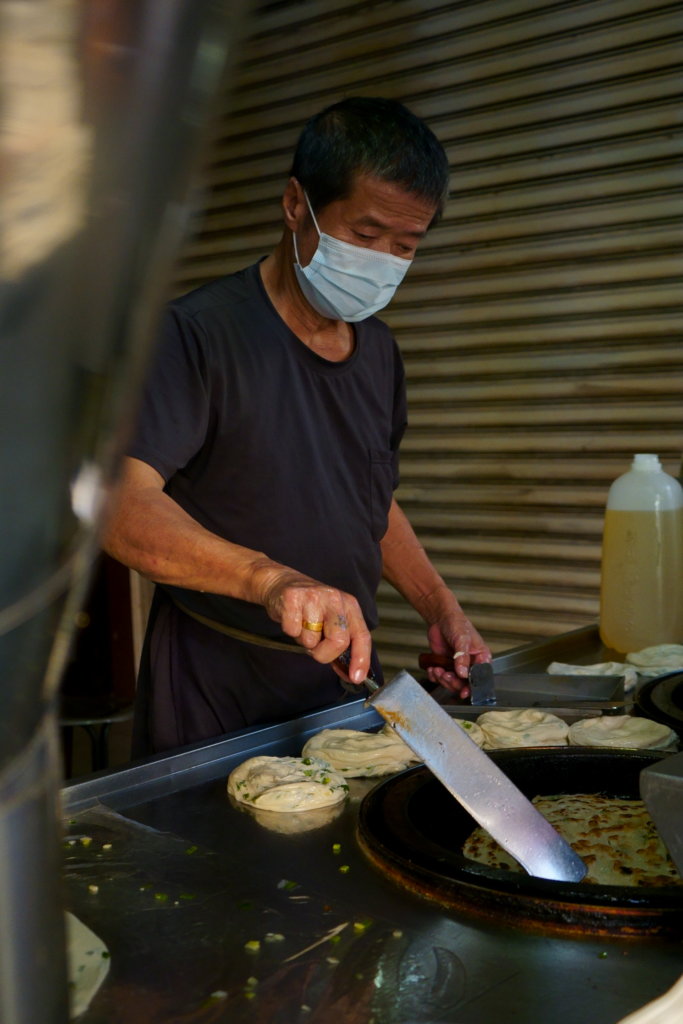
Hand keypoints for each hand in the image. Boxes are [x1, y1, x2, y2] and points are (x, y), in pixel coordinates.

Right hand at [260, 568, 371, 683]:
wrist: (282, 582)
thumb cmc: (309, 608)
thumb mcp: (331, 621)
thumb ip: (342, 647)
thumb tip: (351, 675)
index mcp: (349, 605)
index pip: (362, 636)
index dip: (361, 659)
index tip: (356, 678)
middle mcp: (335, 598)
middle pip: (339, 641)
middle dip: (324, 654)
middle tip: (315, 647)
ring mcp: (314, 596)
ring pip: (311, 639)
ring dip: (303, 640)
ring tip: (302, 625)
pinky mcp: (293, 597)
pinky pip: (292, 630)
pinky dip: (289, 631)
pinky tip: (291, 618)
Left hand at [424, 619, 491, 697]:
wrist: (440, 618)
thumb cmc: (457, 624)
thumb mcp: (462, 639)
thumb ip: (463, 657)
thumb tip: (463, 673)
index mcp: (481, 658)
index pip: (480, 677)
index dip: (473, 686)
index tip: (464, 691)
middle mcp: (471, 664)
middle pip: (465, 684)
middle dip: (454, 683)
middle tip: (445, 675)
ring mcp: (457, 666)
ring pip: (452, 683)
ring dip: (443, 680)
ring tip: (437, 669)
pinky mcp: (445, 666)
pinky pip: (441, 678)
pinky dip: (435, 677)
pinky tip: (433, 669)